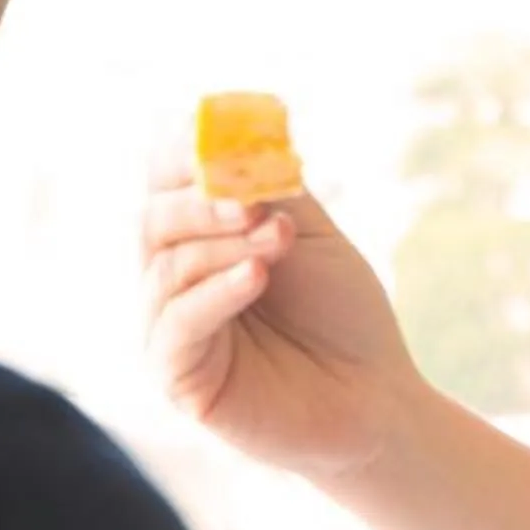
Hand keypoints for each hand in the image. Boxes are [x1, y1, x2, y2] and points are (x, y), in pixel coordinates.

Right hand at [138, 145, 422, 477]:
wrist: (374, 398)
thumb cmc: (342, 317)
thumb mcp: (311, 235)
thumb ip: (273, 186)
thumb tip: (242, 131)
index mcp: (200, 238)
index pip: (166, 182)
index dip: (183, 153)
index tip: (217, 135)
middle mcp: (174, 280)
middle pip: (155, 220)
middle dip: (204, 202)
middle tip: (254, 200)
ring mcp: (171, 330)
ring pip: (168, 269)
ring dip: (226, 245)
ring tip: (281, 240)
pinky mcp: (179, 378)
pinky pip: (179, 325)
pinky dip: (216, 292)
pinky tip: (255, 276)